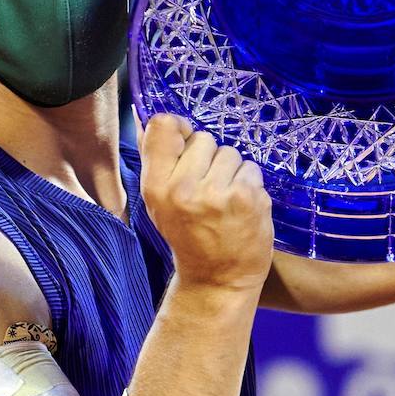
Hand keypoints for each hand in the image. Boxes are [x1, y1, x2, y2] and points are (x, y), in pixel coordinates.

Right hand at [138, 114, 273, 294]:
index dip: (179, 128)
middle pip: (203, 138)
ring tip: (224, 200)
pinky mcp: (247, 198)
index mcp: (156, 187)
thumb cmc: (187, 235)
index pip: (165, 126)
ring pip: (230, 152)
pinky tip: (241, 207)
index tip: (186, 145)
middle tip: (207, 189)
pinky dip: (249, 184)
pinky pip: (250, 168)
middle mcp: (184, 189)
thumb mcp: (159, 201)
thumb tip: (144, 116)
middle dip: (208, 159)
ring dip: (231, 171)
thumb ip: (153, 158)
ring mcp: (218, 193)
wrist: (217, 279)